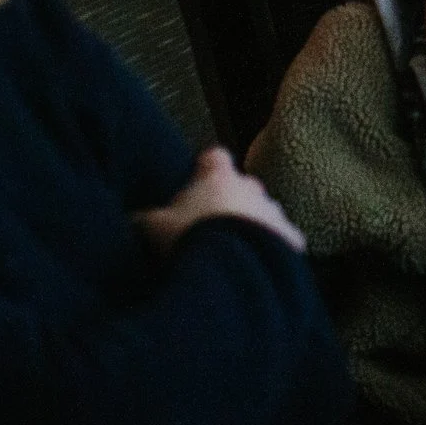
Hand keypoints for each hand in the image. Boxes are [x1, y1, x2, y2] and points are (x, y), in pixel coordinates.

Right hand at [135, 148, 306, 253]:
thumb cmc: (192, 240)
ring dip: (251, 225)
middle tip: (209, 225)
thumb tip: (134, 219)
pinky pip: (283, 240)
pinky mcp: (291, 238)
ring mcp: (274, 211)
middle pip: (240, 186)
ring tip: (231, 251)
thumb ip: (145, 218)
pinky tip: (257, 266)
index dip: (205, 167)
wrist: (233, 267)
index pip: (214, 157)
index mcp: (219, 177)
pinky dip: (272, 249)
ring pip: (262, 212)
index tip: (196, 179)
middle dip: (228, 201)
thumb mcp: (155, 228)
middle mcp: (251, 187)